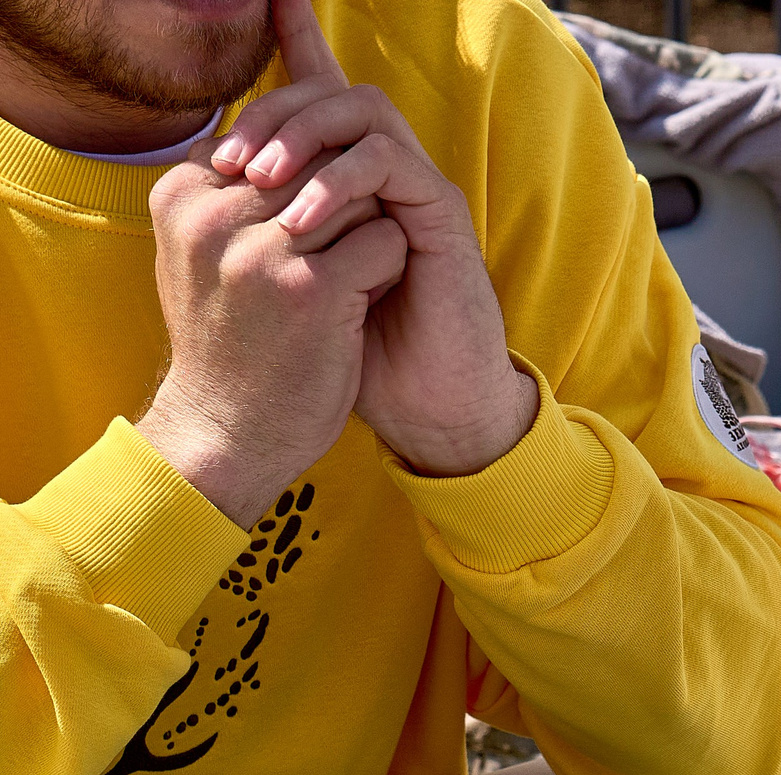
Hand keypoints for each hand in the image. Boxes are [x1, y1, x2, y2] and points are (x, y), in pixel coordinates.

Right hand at [137, 141, 407, 527]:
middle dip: (344, 202)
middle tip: (342, 256)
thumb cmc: (228, 342)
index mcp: (182, 196)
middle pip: (318, 160)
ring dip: (370, 233)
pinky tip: (368, 302)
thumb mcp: (203, 254)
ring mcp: (263, 251)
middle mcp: (214, 215)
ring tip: (352, 279)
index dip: (308, 183)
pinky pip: (385, 240)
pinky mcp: (314, 289)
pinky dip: (391, 268)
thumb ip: (230, 193)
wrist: (228, 432)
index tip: (303, 237)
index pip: (273, 140)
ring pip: (356, 194)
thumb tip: (282, 129)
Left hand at [209, 0, 536, 476]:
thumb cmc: (357, 354)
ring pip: (361, 110)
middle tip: (228, 160)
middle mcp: (384, 173)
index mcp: (347, 181)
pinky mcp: (440, 212)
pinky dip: (339, 179)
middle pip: (329, 90)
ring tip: (261, 183)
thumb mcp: (288, 284)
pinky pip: (389, 159)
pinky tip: (303, 219)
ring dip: (303, 135)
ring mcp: (415, 187)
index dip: (297, 40)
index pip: (319, 93)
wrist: (424, 404)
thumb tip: (199, 184)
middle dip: (270, 110)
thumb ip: (259, 227)